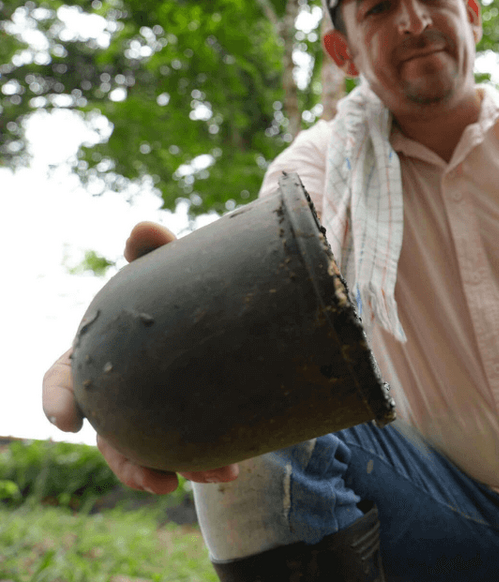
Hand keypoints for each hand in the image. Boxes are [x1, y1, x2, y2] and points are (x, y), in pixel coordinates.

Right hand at [41, 221, 239, 493]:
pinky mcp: (182, 421)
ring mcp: (148, 410)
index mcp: (98, 351)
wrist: (226, 308)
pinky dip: (208, 462)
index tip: (66, 422)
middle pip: (109, 433)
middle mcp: (118, 388)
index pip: (63, 377)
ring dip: (175, 468)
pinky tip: (233, 468)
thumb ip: (156, 251)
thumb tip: (143, 227)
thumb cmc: (182, 288)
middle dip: (128, 460)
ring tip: (214, 477)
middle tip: (155, 477)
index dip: (57, 400)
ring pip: (149, 451)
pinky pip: (186, 448)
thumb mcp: (171, 269)